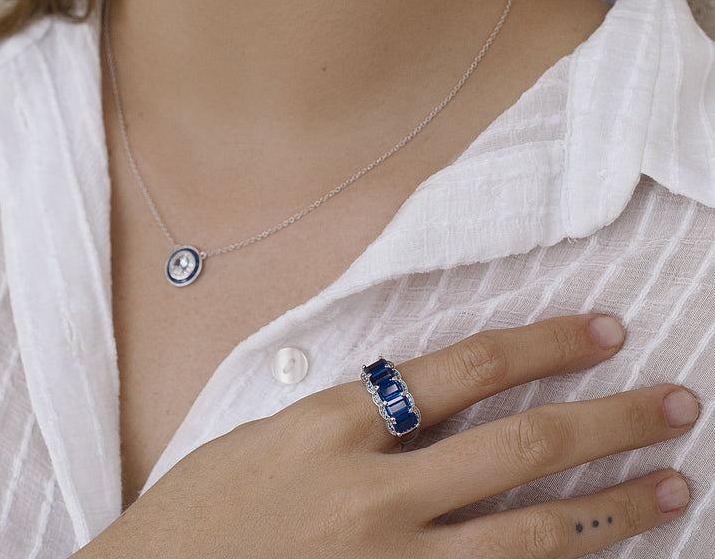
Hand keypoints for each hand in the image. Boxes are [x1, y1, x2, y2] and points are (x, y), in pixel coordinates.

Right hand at [76, 315, 696, 558]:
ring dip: (613, 508)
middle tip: (675, 402)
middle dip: (609, 420)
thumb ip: (351, 414)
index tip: (603, 331)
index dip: (546, 343)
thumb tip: (429, 395)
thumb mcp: (267, 436)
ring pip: (532, 534)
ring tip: (673, 485)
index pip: (467, 366)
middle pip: (521, 444)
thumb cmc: (197, 514)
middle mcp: (374, 493)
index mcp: (336, 424)